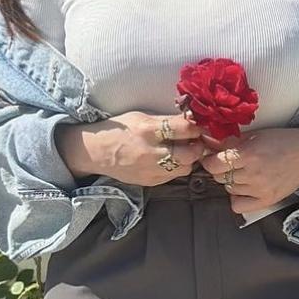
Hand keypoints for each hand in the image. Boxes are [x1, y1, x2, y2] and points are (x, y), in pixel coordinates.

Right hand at [58, 111, 210, 187]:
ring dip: (190, 159)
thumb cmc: (120, 129)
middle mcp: (151, 152)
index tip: (202, 125)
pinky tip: (172, 160)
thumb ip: (166, 119)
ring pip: (185, 168)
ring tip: (186, 150)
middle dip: (199, 146)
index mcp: (148, 130)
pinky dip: (177, 168)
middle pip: (190, 154)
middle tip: (198, 140)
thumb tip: (191, 118)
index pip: (184, 129)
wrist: (96, 152)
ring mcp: (151, 169)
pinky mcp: (150, 181)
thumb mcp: (141, 117)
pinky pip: (173, 176)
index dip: (198, 127)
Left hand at [195, 127, 298, 212]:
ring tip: (243, 172)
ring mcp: (259, 189)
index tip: (212, 158)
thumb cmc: (281, 141)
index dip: (209, 160)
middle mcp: (253, 173)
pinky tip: (244, 188)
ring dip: (231, 181)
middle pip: (219, 177)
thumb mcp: (254, 136)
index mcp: (249, 153)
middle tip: (230, 163)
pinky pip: (238, 206)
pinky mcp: (266, 200)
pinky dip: (237, 197)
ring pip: (228, 189)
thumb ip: (230, 142)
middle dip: (221, 169)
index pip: (214, 164)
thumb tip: (207, 143)